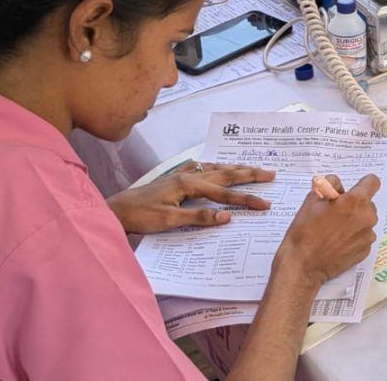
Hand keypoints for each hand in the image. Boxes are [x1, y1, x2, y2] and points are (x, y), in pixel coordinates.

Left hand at [107, 162, 275, 233]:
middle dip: (249, 173)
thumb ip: (199, 217)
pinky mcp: (174, 178)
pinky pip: (201, 168)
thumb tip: (227, 216)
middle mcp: (188, 175)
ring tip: (251, 167)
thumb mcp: (170, 221)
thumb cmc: (140, 216)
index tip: (265, 204)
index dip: (246, 199)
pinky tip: (214, 165)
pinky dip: (213, 166)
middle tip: (271, 173)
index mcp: (189, 185)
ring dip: (234, 167)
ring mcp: (180, 175)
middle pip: (225, 173)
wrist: (115, 210)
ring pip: (214, 168)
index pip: (224, 193)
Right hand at [272, 174, 379, 289]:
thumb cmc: (305, 231)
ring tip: (334, 229)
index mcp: (356, 201)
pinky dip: (354, 236)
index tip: (352, 190)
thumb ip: (329, 185)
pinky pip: (363, 236)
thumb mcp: (312, 199)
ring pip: (365, 220)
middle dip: (354, 204)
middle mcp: (367, 217)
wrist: (303, 266)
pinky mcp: (366, 251)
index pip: (372, 181)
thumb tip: (337, 185)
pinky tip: (337, 242)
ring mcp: (368, 236)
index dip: (362, 183)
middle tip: (335, 212)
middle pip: (368, 203)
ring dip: (355, 220)